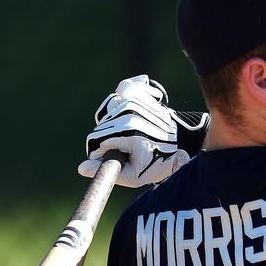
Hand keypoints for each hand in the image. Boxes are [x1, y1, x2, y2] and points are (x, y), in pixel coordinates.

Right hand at [78, 75, 208, 187]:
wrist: (183, 142)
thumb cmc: (160, 161)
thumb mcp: (135, 175)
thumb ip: (108, 171)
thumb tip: (82, 168)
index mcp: (126, 131)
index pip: (94, 141)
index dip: (100, 154)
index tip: (115, 157)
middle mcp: (127, 112)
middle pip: (99, 126)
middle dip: (108, 139)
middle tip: (129, 147)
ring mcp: (134, 100)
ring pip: (107, 110)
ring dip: (114, 122)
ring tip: (133, 132)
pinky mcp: (140, 92)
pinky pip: (122, 89)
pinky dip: (124, 97)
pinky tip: (133, 110)